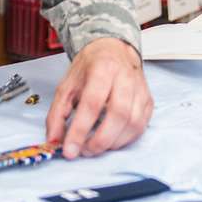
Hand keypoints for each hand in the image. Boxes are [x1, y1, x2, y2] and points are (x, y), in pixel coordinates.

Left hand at [46, 37, 152, 158]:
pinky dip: (126, 139)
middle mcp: (125, 77)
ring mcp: (140, 89)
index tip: (70, 149)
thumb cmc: (90, 68)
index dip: (80, 129)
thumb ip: (57, 114)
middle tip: (85, 151)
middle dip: (100, 140)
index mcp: (103, 68)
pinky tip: (111, 140)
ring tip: (96, 146)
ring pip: (133, 122)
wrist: (113, 50)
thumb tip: (54, 140)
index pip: (93, 103)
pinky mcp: (148, 100)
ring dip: (113, 142)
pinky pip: (141, 126)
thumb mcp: (66, 85)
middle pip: (119, 114)